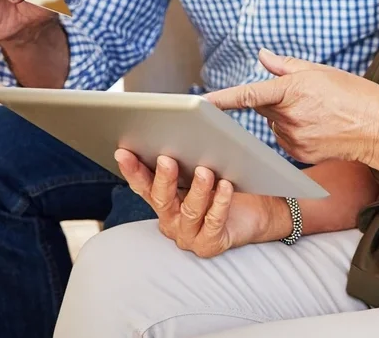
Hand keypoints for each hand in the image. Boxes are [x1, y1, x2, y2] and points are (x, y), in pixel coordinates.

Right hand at [115, 150, 289, 257]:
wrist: (255, 215)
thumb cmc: (225, 190)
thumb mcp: (202, 173)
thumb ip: (188, 162)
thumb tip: (179, 134)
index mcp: (164, 202)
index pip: (143, 185)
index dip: (132, 170)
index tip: (123, 152)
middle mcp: (171, 221)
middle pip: (161, 199)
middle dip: (163, 178)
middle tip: (166, 159)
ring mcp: (189, 235)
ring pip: (190, 211)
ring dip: (197, 190)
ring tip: (205, 171)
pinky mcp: (210, 244)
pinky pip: (214, 222)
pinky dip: (220, 203)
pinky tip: (226, 186)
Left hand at [207, 49, 378, 165]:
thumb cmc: (357, 95)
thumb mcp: (323, 72)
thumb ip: (287, 66)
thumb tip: (263, 56)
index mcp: (294, 90)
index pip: (248, 94)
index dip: (221, 99)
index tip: (198, 103)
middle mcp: (290, 116)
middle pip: (263, 107)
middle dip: (274, 100)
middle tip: (304, 97)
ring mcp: (294, 138)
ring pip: (274, 124)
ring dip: (285, 117)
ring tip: (318, 114)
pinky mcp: (299, 154)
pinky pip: (285, 140)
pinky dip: (294, 132)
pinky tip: (317, 129)